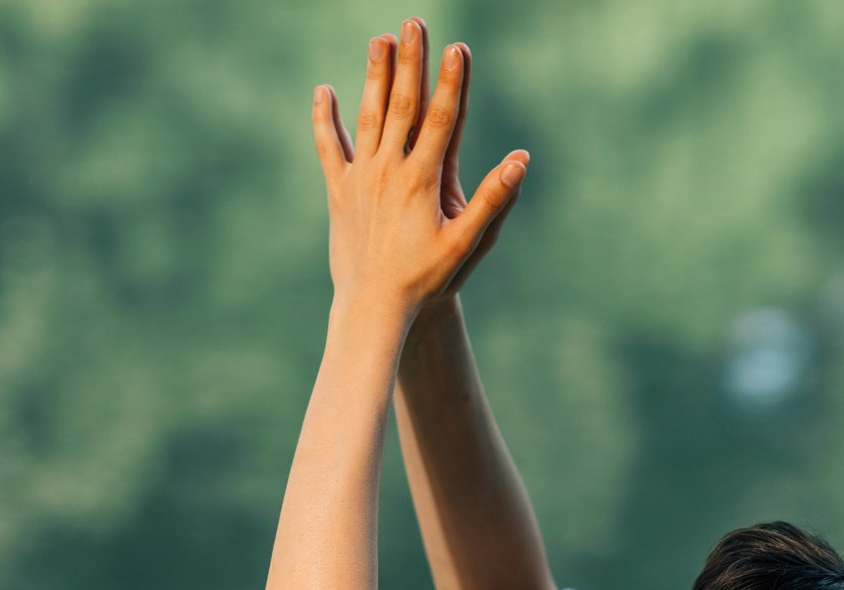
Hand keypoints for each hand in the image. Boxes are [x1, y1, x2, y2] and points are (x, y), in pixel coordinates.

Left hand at [312, 17, 528, 314]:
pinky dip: (325, 119)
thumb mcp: (466, 244)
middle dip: (410, 61)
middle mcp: (387, 172)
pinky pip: (329, 148)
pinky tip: (324, 91)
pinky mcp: (339, 192)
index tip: (457, 47)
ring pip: (366, 116)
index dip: (450, 82)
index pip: (440, 120)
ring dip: (374, 76)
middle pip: (400, 105)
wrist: (372, 308)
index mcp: (421, 181)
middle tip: (414, 22)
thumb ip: (492, 200)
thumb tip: (519, 161)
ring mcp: (360, 179)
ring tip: (380, 39)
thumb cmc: (426, 280)